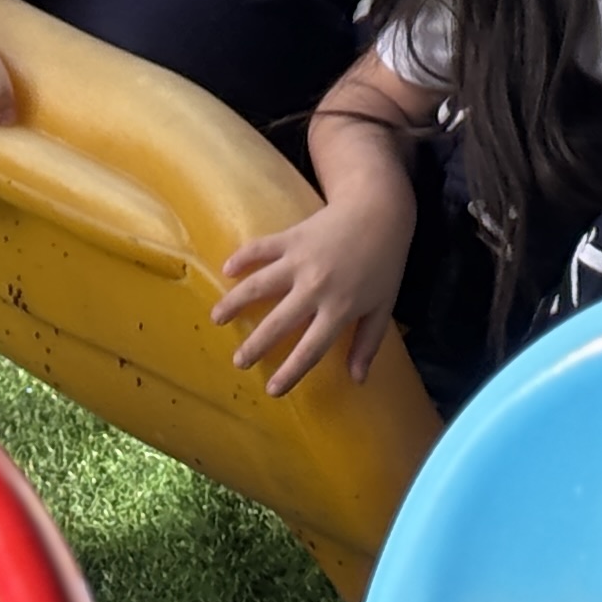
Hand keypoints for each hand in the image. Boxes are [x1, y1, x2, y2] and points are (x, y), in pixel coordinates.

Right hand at [211, 181, 418, 395]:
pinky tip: (227, 270)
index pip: (310, 350)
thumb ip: (368, 343)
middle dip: (254, 346)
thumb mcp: (383, 306)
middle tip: (238, 362)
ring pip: (258, 285)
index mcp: (340, 308)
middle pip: (278, 323)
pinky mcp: (291, 237)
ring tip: (217, 319)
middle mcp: (315, 287)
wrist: (379, 210)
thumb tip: (358, 379)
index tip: (272, 391)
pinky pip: (260, 249)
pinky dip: (242, 258)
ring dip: (234, 303)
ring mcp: (299, 260)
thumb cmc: (385, 262)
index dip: (290, 373)